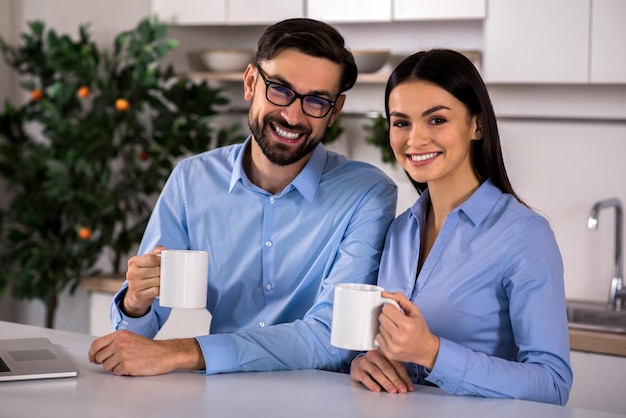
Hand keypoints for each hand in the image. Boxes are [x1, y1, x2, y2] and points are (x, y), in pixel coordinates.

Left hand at [88, 330, 204, 375]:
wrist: (165, 353)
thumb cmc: (150, 348)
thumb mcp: (131, 338)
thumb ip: (115, 342)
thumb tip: (99, 353)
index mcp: (120, 335)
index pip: (96, 344)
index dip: (92, 353)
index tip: (92, 358)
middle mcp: (119, 343)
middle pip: (100, 357)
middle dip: (106, 362)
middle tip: (117, 361)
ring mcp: (122, 354)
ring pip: (107, 367)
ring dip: (115, 367)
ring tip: (129, 362)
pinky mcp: (127, 365)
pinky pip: (116, 373)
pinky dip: (123, 372)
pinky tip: (133, 366)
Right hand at [122, 246, 165, 316]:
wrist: (135, 293)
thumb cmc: (144, 274)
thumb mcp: (147, 260)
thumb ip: (156, 252)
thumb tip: (164, 250)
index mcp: (133, 262)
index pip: (152, 258)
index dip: (161, 261)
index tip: (164, 264)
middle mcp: (131, 273)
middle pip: (156, 270)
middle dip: (163, 272)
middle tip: (164, 273)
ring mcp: (134, 285)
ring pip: (157, 281)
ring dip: (163, 281)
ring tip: (162, 281)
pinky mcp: (139, 295)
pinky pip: (156, 291)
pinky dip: (161, 290)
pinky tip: (160, 289)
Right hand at [350, 350, 413, 393]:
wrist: (358, 364)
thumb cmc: (375, 366)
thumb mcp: (386, 365)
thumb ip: (396, 372)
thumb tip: (408, 386)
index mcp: (384, 352)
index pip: (396, 364)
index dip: (404, 376)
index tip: (409, 387)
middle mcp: (374, 355)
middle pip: (387, 368)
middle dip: (396, 380)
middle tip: (402, 389)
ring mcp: (365, 362)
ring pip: (377, 372)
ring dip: (386, 383)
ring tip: (393, 390)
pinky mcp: (357, 370)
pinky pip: (365, 377)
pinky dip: (372, 384)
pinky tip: (377, 389)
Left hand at [376, 292, 439, 368]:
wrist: (426, 350)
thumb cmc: (420, 329)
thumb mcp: (415, 311)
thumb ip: (400, 299)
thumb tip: (384, 294)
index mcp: (407, 325)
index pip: (387, 309)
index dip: (391, 308)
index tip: (396, 311)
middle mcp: (399, 337)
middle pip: (381, 317)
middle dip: (388, 316)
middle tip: (396, 320)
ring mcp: (393, 347)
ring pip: (379, 327)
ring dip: (386, 326)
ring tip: (396, 329)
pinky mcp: (388, 353)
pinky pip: (378, 338)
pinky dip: (384, 336)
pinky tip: (393, 337)